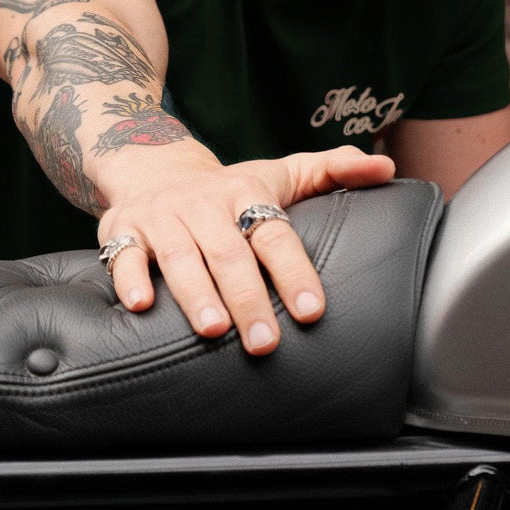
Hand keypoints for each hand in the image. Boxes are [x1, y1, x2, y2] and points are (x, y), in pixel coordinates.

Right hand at [96, 142, 394, 353]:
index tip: (312, 310)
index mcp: (246, 193)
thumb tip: (388, 167)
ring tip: (214, 330)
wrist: (151, 166)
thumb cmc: (230, 187)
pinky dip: (129, 278)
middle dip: (248, 298)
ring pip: (179, 257)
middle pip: (229, 254)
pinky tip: (141, 306)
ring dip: (195, 293)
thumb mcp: (282, 172)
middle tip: (266, 343)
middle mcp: (204, 204)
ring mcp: (163, 218)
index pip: (275, 235)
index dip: (293, 271)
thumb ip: (334, 169)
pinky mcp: (123, 229)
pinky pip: (122, 254)